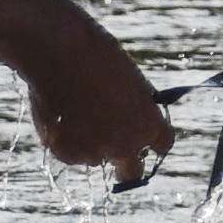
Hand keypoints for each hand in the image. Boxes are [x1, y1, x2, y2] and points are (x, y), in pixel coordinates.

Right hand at [0, 0, 180, 181]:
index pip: (162, 144)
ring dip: (90, 144)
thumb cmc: (97, 56)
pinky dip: (66, 140)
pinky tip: (60, 113)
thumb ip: (135, 109)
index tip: (145, 136)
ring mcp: (95, 152)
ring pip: (96, 158)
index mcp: (149, 125)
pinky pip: (71, 154)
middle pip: (132, 172)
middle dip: (125, 164)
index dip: (152, 140)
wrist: (59, 50)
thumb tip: (133, 124)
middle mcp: (126, 146)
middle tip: (113, 148)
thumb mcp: (129, 81)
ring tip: (75, 109)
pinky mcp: (66, 153)